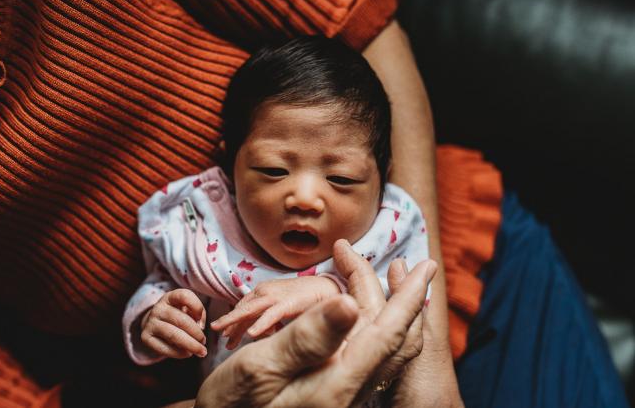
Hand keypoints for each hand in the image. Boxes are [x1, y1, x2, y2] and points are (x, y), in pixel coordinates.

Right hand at [141, 288, 206, 358]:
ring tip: (201, 351)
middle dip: (196, 333)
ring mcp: (150, 322)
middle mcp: (158, 308)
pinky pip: (164, 348)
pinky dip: (178, 353)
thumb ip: (198, 314)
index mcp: (170, 297)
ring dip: (190, 345)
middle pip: (181, 320)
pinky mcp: (146, 337)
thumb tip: (200, 327)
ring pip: (173, 335)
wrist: (155, 323)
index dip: (197, 306)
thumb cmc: (178, 315)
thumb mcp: (188, 308)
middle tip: (204, 342)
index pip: (184, 296)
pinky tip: (187, 354)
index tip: (202, 320)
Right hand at [188, 240, 435, 407]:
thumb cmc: (231, 406)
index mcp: (338, 385)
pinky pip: (368, 354)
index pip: (388, 334)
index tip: (427, 266)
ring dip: (388, 308)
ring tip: (379, 278)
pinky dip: (372, 324)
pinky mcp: (335, 394)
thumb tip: (348, 302)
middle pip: (392, 338)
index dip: (409, 297)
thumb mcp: (258, 368)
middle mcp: (350, 392)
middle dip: (399, 296)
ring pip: (383, 346)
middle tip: (398, 263)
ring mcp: (344, 395)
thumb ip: (307, 337)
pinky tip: (358, 310)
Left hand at [210, 276, 339, 348]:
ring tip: (225, 338)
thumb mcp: (282, 308)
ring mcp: (277, 296)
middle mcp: (266, 291)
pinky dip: (262, 324)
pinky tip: (253, 335)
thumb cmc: (306, 298)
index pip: (242, 307)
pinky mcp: (290, 303)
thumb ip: (269, 318)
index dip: (232, 322)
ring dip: (236, 323)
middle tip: (219, 337)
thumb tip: (260, 333)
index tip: (225, 337)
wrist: (330, 287)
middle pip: (242, 308)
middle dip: (229, 323)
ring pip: (250, 310)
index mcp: (263, 292)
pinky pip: (272, 315)